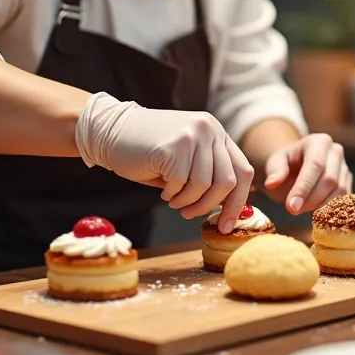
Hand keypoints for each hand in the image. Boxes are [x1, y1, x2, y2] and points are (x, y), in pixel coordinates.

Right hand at [75, 94, 253, 231]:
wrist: (110, 132)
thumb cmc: (148, 152)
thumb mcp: (187, 159)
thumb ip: (209, 174)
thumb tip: (231, 208)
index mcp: (217, 133)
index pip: (243, 171)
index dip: (238, 201)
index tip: (227, 225)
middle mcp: (210, 129)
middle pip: (228, 181)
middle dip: (210, 207)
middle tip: (191, 216)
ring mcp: (193, 134)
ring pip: (204, 185)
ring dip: (187, 201)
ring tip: (173, 200)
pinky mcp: (175, 145)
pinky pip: (182, 183)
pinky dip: (171, 194)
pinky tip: (162, 189)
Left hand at [263, 133, 351, 214]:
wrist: (294, 169)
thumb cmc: (284, 165)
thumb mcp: (274, 163)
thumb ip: (274, 171)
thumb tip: (271, 183)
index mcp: (318, 141)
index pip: (315, 165)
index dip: (304, 187)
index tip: (291, 206)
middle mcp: (335, 151)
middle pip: (330, 179)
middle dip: (311, 199)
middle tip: (292, 210)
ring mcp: (344, 167)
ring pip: (339, 191)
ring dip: (320, 206)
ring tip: (300, 209)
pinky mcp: (347, 183)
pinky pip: (343, 199)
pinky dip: (330, 209)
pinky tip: (314, 213)